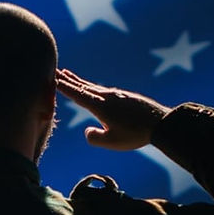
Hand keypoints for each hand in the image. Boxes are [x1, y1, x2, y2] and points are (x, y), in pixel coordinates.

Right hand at [56, 68, 170, 150]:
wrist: (160, 123)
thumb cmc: (134, 134)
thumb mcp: (111, 142)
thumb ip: (95, 138)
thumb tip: (88, 131)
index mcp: (99, 106)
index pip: (77, 94)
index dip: (64, 87)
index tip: (53, 78)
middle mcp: (106, 96)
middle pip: (83, 86)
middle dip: (69, 80)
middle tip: (57, 72)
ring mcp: (116, 95)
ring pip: (93, 87)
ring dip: (80, 82)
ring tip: (70, 76)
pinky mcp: (124, 97)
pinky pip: (102, 90)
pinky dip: (92, 87)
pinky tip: (93, 89)